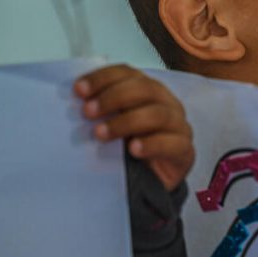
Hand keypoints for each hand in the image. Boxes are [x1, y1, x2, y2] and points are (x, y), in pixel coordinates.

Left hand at [74, 64, 194, 190]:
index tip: (79, 90)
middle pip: (144, 89)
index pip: (127, 73)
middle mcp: (166, 102)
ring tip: (102, 134)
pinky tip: (133, 150)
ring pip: (158, 114)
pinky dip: (151, 144)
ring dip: (126, 122)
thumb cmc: (128, 148)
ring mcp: (178, 125)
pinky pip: (172, 143)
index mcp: (147, 90)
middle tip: (88, 112)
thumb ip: (99, 112)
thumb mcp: (112, 124)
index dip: (103, 78)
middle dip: (113, 97)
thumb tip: (72, 103)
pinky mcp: (185, 151)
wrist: (150, 183)